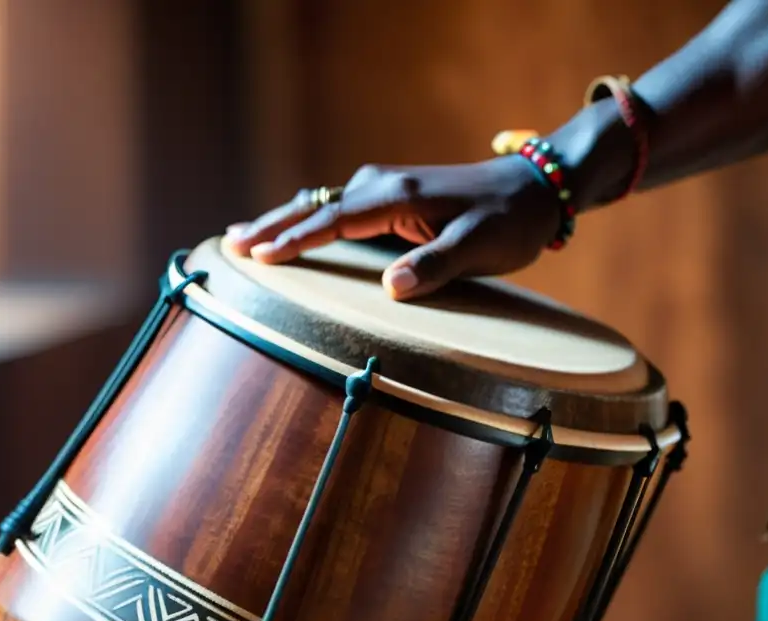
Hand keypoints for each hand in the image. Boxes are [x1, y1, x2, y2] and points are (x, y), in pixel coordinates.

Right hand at [223, 156, 560, 300]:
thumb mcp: (481, 246)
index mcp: (399, 196)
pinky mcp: (390, 197)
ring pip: (321, 203)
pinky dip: (307, 217)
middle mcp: (383, 185)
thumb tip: (392, 287)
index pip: (335, 220)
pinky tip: (292, 227)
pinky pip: (337, 205)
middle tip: (232, 243)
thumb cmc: (509, 221)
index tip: (262, 256)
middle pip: (315, 205)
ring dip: (283, 219)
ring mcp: (385, 187)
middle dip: (273, 225)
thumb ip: (436, 264)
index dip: (298, 240)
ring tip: (244, 236)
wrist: (535, 187)